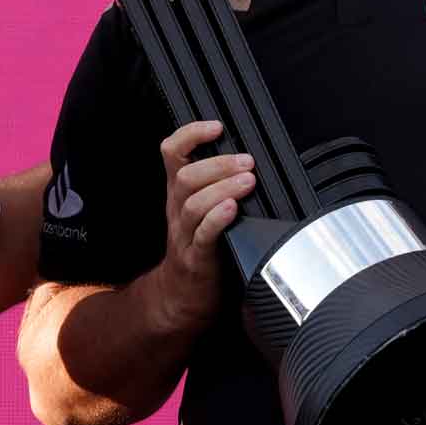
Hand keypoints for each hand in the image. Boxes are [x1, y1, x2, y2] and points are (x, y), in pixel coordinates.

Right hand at [143, 120, 254, 333]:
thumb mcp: (201, 210)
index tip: (217, 127)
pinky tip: (232, 210)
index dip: (191, 134)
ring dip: (222, 188)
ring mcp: (184, 234)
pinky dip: (217, 219)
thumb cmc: (201, 248)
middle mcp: (178, 209)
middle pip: (186, 176)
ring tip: (247, 181)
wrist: (182, 297)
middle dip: (218, 164)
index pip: (172, 152)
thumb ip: (218, 184)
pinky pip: (202, 236)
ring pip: (193, 203)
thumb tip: (253, 158)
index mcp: (179, 192)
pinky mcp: (196, 259)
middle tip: (247, 160)